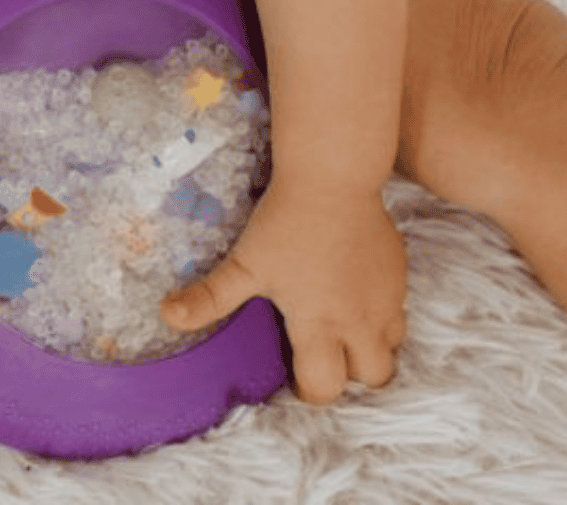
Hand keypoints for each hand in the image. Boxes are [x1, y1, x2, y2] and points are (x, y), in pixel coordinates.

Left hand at [161, 180, 405, 402]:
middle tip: (321, 351)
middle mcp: (361, 320)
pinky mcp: (399, 275)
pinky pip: (399, 311)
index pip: (325, 388)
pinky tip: (352, 291)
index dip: (308, 389)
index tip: (293, 373)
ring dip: (368, 346)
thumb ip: (209, 298)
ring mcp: (386, 298)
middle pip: (372, 378)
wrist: (331, 176)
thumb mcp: (244, 263)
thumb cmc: (284, 222)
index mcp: (321, 324)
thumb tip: (167, 316)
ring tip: (338, 325)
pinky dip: (380, 314)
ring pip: (391, 348)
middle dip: (349, 375)